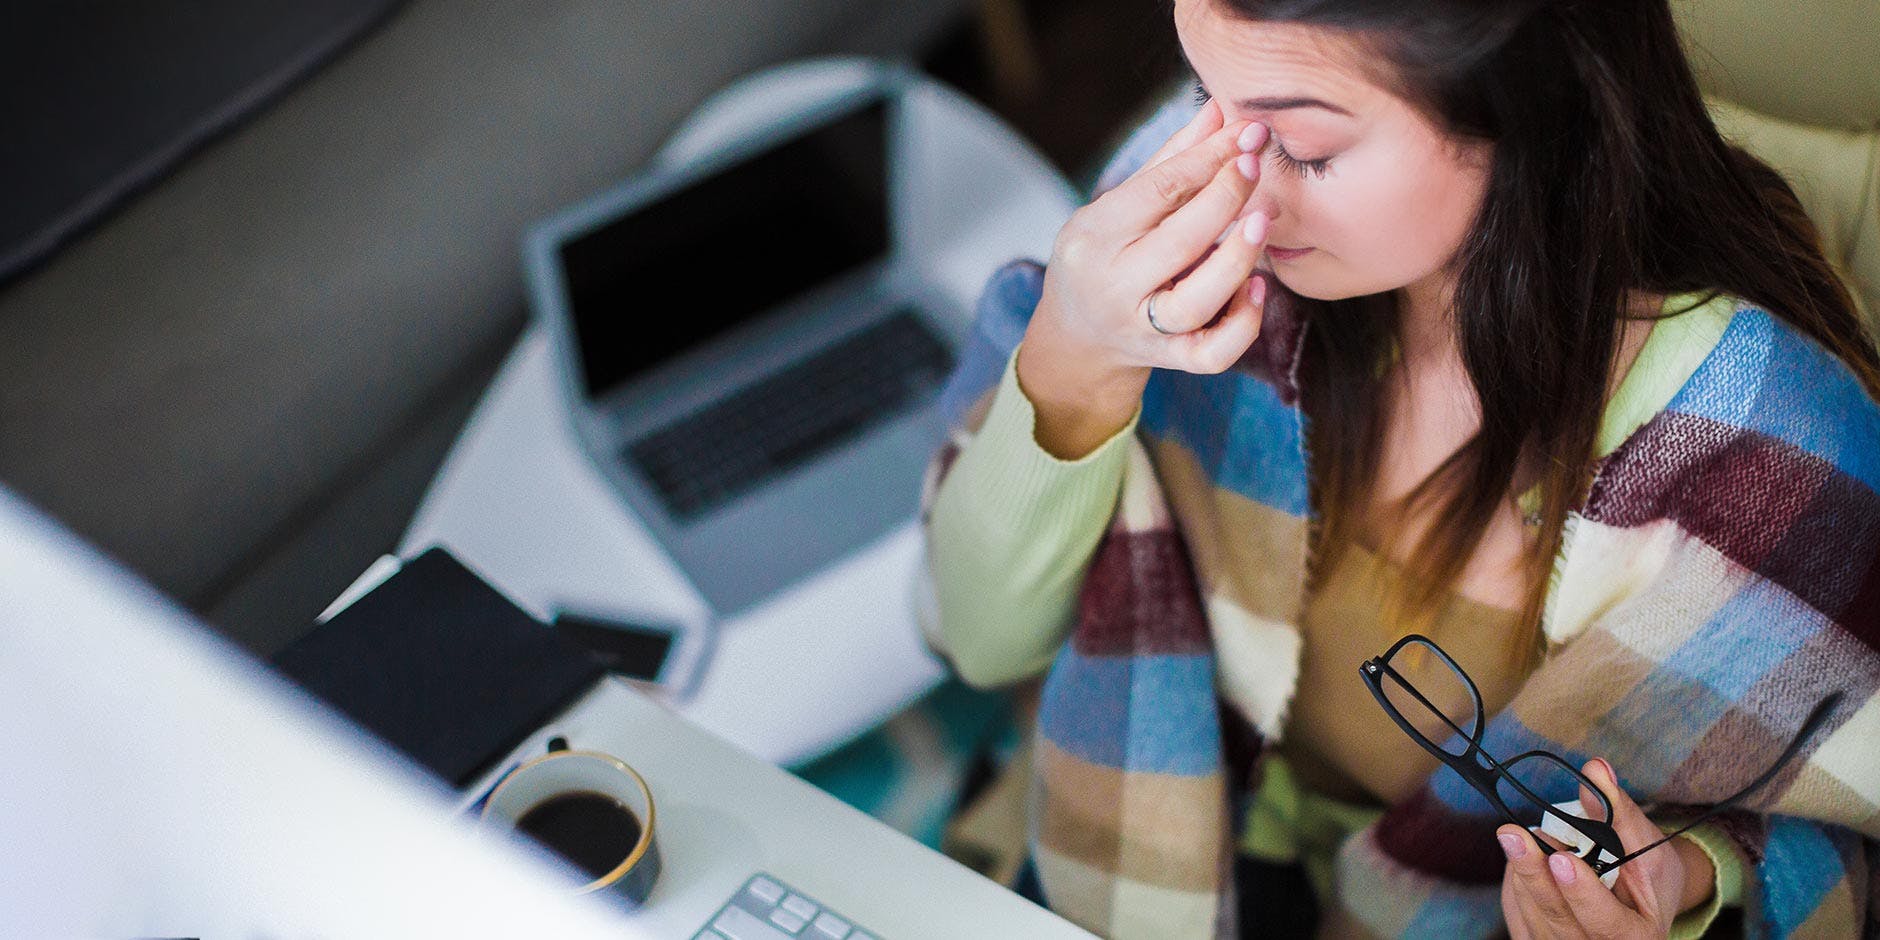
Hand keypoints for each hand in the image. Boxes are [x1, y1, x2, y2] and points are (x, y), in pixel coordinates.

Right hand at [1015, 99, 1273, 456]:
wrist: (1079, 336)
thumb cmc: (1105, 255)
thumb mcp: (1121, 206)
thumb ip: (1172, 161)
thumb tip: (1221, 112)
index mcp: (1094, 237)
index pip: (1157, 192)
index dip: (1208, 158)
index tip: (1248, 131)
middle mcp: (1113, 285)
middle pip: (1179, 241)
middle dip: (1225, 197)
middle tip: (1257, 164)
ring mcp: (1141, 328)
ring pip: (1194, 302)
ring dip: (1236, 259)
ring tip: (1262, 221)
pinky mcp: (1168, 360)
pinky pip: (1211, 353)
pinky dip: (1242, 323)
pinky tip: (1258, 286)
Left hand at [1498, 759, 1715, 938]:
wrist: (1641, 904)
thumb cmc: (1649, 876)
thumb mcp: (1648, 846)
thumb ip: (1620, 812)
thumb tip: (1595, 769)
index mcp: (1636, 936)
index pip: (1605, 922)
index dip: (1581, 893)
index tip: (1561, 859)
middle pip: (1559, 920)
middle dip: (1534, 874)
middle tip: (1512, 835)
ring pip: (1532, 915)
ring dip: (1524, 871)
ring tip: (1524, 838)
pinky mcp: (1537, 939)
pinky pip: (1516, 912)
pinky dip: (1515, 881)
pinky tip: (1521, 857)